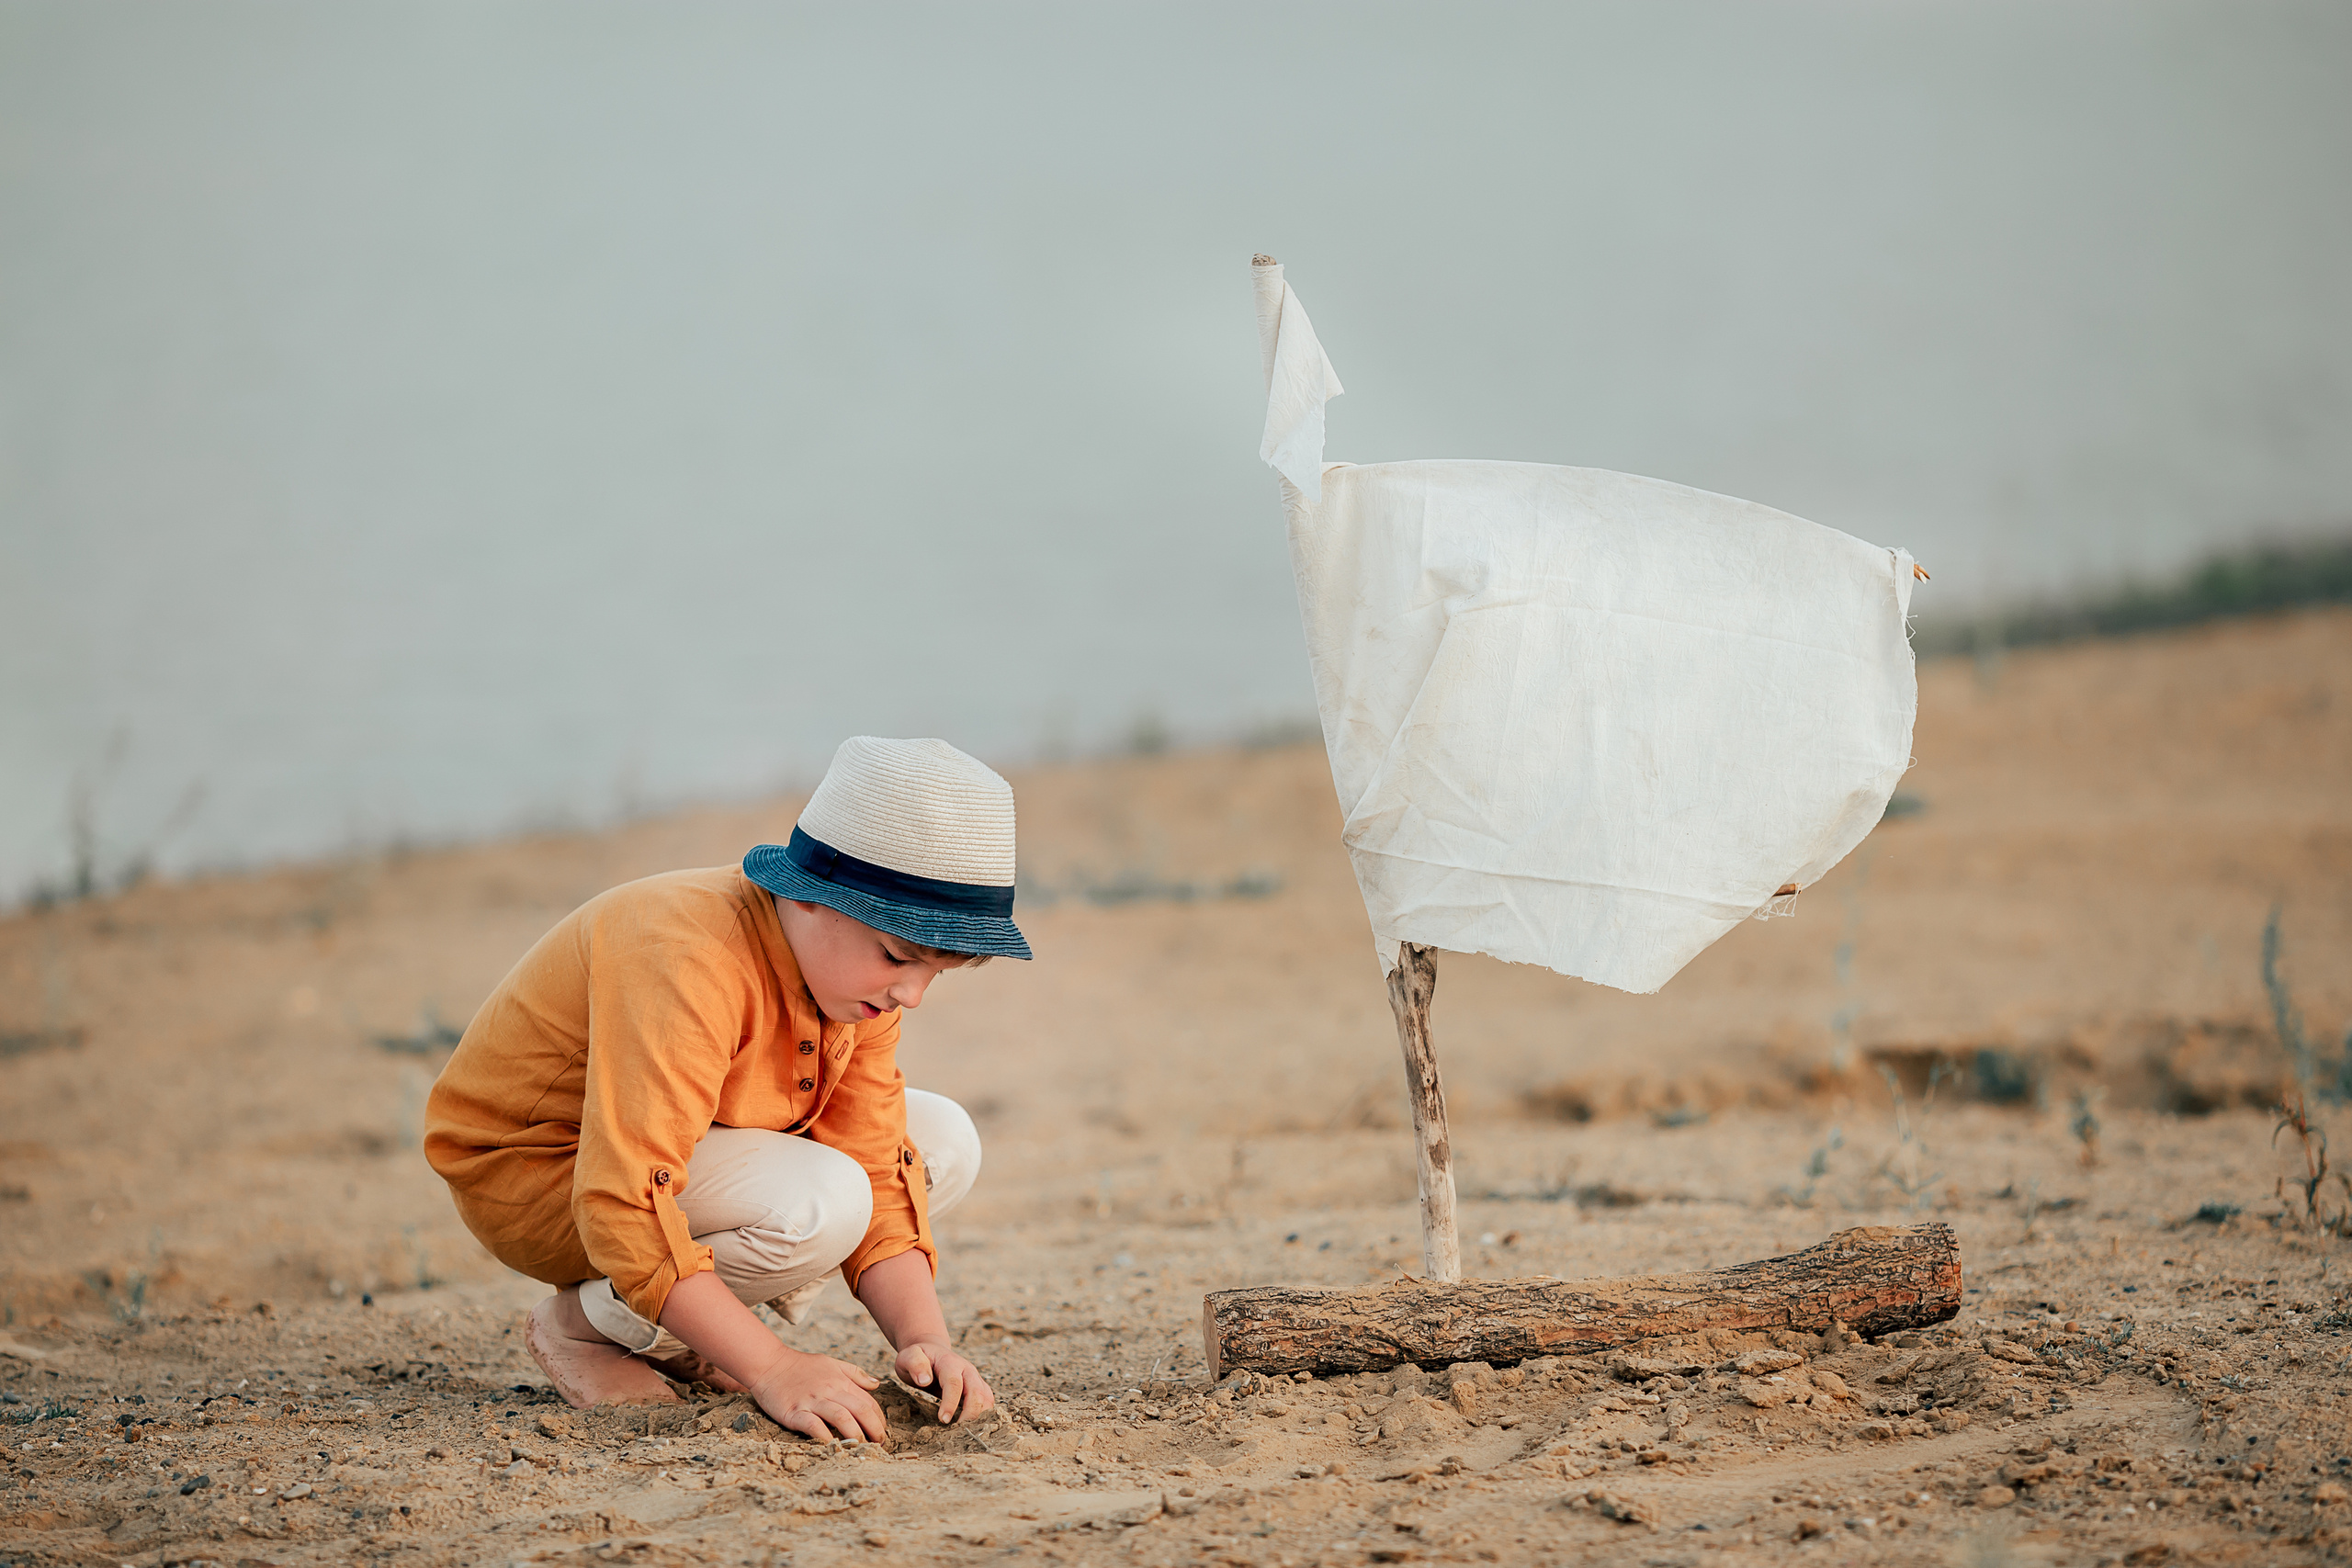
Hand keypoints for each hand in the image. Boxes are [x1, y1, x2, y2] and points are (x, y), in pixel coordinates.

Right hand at [746, 1348, 886, 1441]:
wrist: (769, 1363)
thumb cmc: (802, 1365)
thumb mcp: (832, 1363)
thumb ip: (855, 1373)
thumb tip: (876, 1383)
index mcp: (841, 1381)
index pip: (868, 1402)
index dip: (879, 1420)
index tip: (881, 1433)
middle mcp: (830, 1390)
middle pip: (860, 1410)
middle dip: (873, 1430)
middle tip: (878, 1445)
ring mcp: (812, 1401)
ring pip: (841, 1418)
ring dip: (854, 1435)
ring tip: (860, 1448)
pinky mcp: (794, 1411)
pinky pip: (812, 1425)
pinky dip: (824, 1437)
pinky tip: (831, 1446)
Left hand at [894, 1339, 994, 1423]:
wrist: (931, 1351)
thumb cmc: (919, 1356)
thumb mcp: (909, 1356)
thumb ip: (915, 1364)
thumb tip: (924, 1380)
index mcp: (950, 1362)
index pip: (954, 1383)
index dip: (950, 1403)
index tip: (943, 1420)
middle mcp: (967, 1369)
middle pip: (977, 1392)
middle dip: (970, 1414)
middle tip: (958, 1432)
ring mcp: (974, 1378)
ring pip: (986, 1398)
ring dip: (979, 1416)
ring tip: (965, 1432)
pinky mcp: (977, 1386)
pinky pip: (987, 1401)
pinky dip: (983, 1415)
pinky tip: (971, 1427)